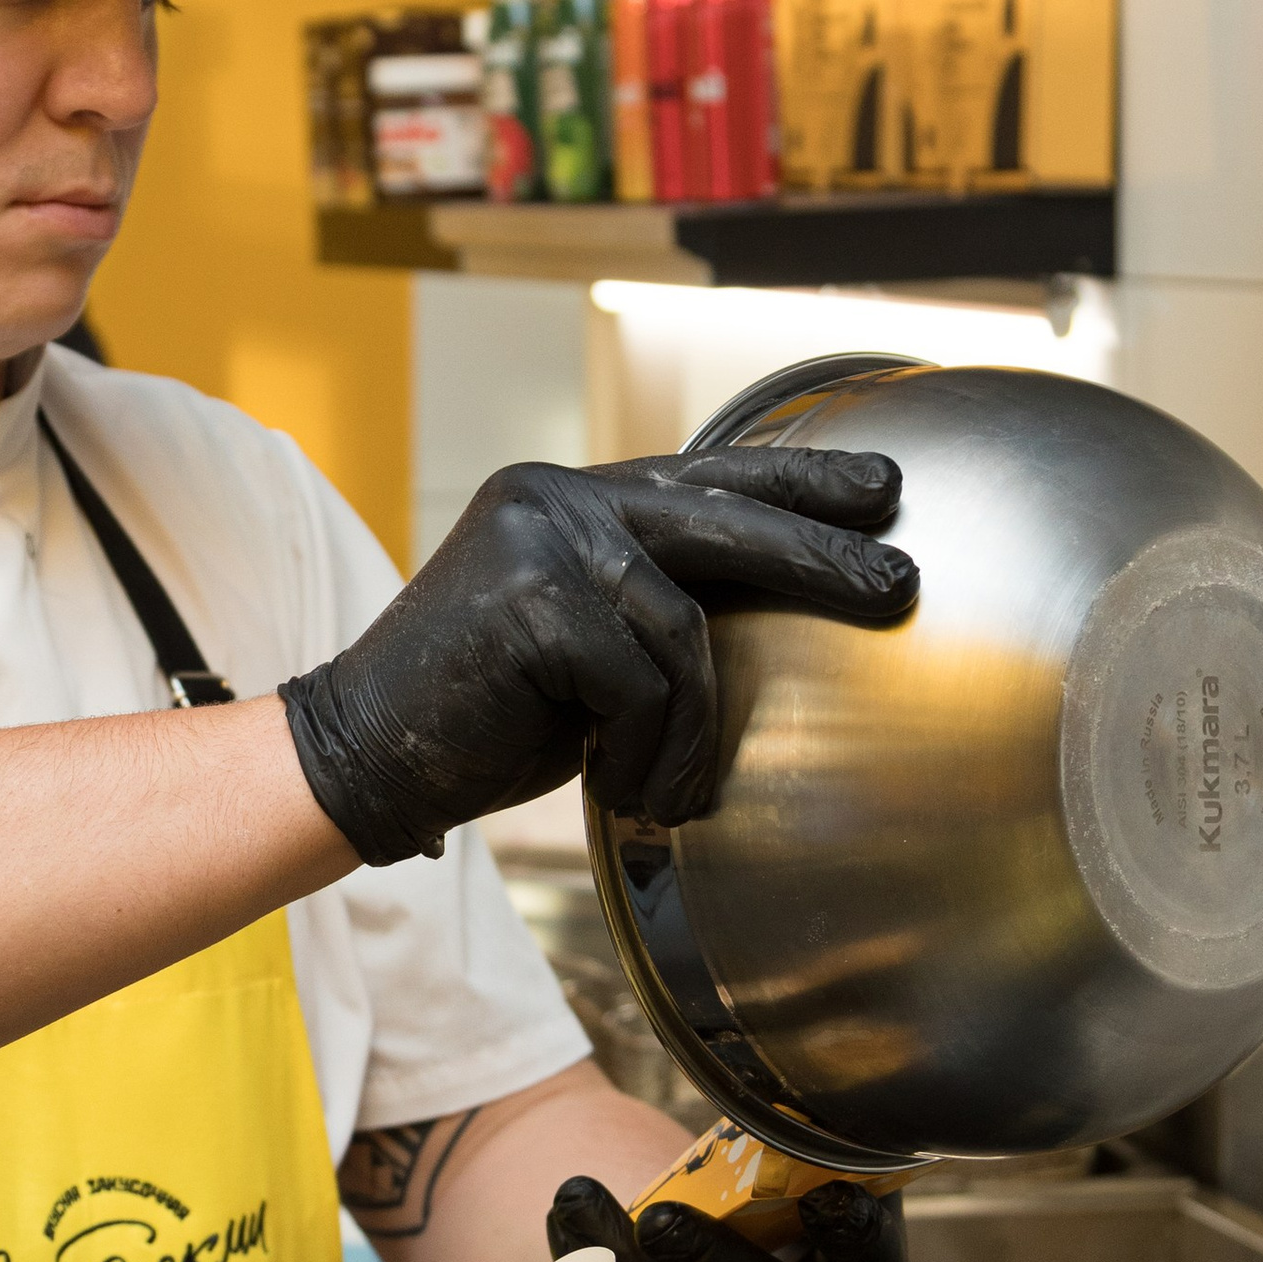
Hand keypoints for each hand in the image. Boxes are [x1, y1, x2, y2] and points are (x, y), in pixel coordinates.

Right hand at [278, 450, 913, 867]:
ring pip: (683, 629)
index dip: (795, 482)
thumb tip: (783, 605)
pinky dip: (648, 749)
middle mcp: (554, 497)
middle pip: (719, 519)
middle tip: (900, 585)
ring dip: (690, 728)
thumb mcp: (588, 646)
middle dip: (818, 555)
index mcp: (569, 496)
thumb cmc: (483, 720)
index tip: (881, 487)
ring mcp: (538, 538)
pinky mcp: (529, 599)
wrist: (362, 757)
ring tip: (670, 786)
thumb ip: (656, 605)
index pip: (703, 475)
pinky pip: (643, 682)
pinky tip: (622, 785)